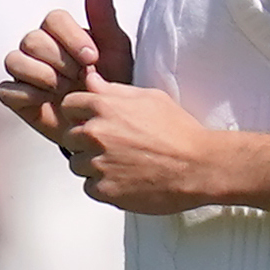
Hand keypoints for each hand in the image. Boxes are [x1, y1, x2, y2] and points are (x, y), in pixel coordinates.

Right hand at [0, 0, 136, 145]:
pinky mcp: (15, 98)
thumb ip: (104, 17)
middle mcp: (37, 49)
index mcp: (60, 33)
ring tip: (65, 90)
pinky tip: (47, 102)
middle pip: (32, 39)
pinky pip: (6, 89)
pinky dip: (26, 94)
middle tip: (80, 77)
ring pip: (14, 60)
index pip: (53, 18)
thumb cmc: (112, 84)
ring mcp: (23, 73)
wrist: (105, 123)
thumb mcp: (115, 50)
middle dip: (59, 60)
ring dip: (42, 75)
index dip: (70, 37)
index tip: (92, 58)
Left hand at [49, 76, 220, 213]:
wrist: (200, 166)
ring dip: (93, 165)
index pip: (69, 106)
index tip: (93, 121)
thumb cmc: (179, 132)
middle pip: (70, 137)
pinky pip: (89, 187)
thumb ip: (114, 90)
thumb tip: (90, 80)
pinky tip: (126, 179)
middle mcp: (95, 133)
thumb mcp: (150, 99)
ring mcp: (97, 163)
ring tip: (123, 163)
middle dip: (86, 141)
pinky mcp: (104, 189)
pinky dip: (103, 186)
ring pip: (77, 164)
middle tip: (114, 146)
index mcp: (104, 107)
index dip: (80, 114)